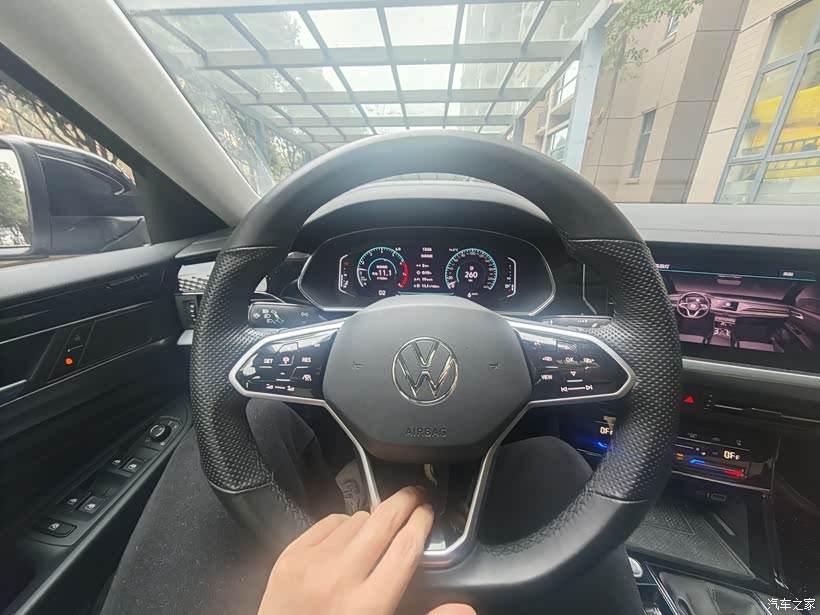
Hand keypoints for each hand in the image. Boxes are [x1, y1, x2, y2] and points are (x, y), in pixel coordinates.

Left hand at [257, 485, 475, 614]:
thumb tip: (467, 608)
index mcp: (368, 607)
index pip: (406, 548)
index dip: (422, 523)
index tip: (428, 512)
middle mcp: (340, 580)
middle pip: (383, 522)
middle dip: (405, 501)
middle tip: (417, 495)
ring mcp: (311, 564)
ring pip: (356, 519)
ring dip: (371, 520)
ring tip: (378, 530)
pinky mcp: (290, 556)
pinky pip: (327, 523)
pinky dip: (341, 526)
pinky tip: (347, 538)